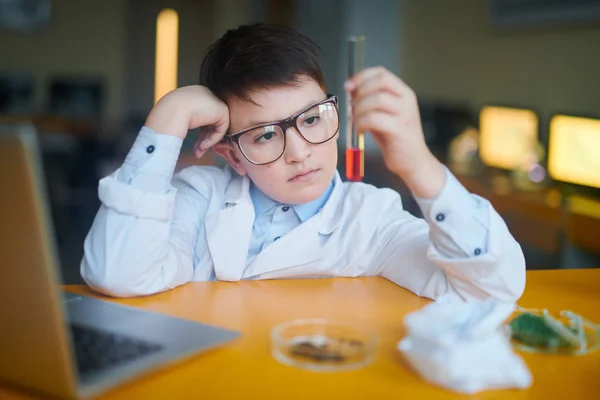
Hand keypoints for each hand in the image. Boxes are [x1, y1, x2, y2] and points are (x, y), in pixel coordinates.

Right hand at [145, 85, 229, 157]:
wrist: (171, 111)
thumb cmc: (168, 114)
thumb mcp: (177, 115)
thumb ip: (188, 119)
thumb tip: (190, 126)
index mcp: (194, 94)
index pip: (202, 115)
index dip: (199, 132)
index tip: (194, 143)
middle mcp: (205, 95)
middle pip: (209, 121)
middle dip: (204, 138)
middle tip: (198, 151)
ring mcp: (215, 101)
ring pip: (216, 126)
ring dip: (208, 141)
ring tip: (198, 152)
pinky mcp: (222, 110)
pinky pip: (221, 129)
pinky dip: (213, 139)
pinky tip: (203, 145)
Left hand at [345, 67, 444, 197]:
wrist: (413, 162)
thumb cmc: (395, 138)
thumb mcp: (383, 114)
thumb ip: (370, 101)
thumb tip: (350, 89)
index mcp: (403, 93)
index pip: (382, 73)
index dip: (362, 76)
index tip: (348, 86)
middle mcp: (407, 100)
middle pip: (380, 81)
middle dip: (360, 91)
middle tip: (352, 107)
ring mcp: (405, 114)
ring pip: (376, 99)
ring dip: (359, 109)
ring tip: (356, 122)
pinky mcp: (399, 130)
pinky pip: (374, 119)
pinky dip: (361, 123)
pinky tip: (361, 131)